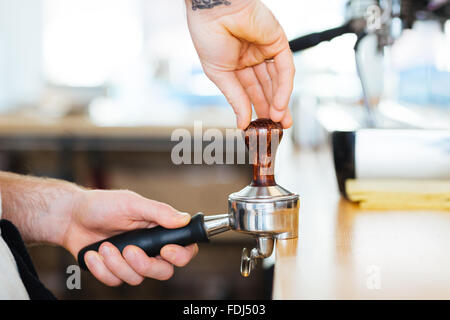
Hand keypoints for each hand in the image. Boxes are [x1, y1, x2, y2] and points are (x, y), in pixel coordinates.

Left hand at [62, 189, 197, 285]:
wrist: (70, 218)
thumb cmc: (101, 205)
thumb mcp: (131, 203)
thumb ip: (159, 212)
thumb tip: (184, 219)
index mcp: (159, 229)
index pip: (184, 248)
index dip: (180, 255)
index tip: (165, 250)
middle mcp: (150, 248)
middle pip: (164, 271)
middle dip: (145, 265)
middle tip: (128, 250)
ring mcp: (132, 261)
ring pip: (137, 278)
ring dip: (117, 263)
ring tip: (104, 246)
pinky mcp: (115, 271)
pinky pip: (115, 281)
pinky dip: (102, 268)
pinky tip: (94, 253)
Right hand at [186, 0, 294, 128]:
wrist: (213, 9)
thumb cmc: (208, 35)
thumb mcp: (220, 74)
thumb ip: (235, 98)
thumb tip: (243, 122)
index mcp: (235, 65)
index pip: (249, 91)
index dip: (254, 109)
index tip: (257, 127)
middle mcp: (252, 58)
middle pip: (266, 88)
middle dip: (271, 109)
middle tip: (276, 128)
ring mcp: (266, 50)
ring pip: (277, 81)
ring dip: (279, 102)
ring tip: (279, 121)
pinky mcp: (277, 42)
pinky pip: (284, 68)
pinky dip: (284, 88)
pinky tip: (279, 104)